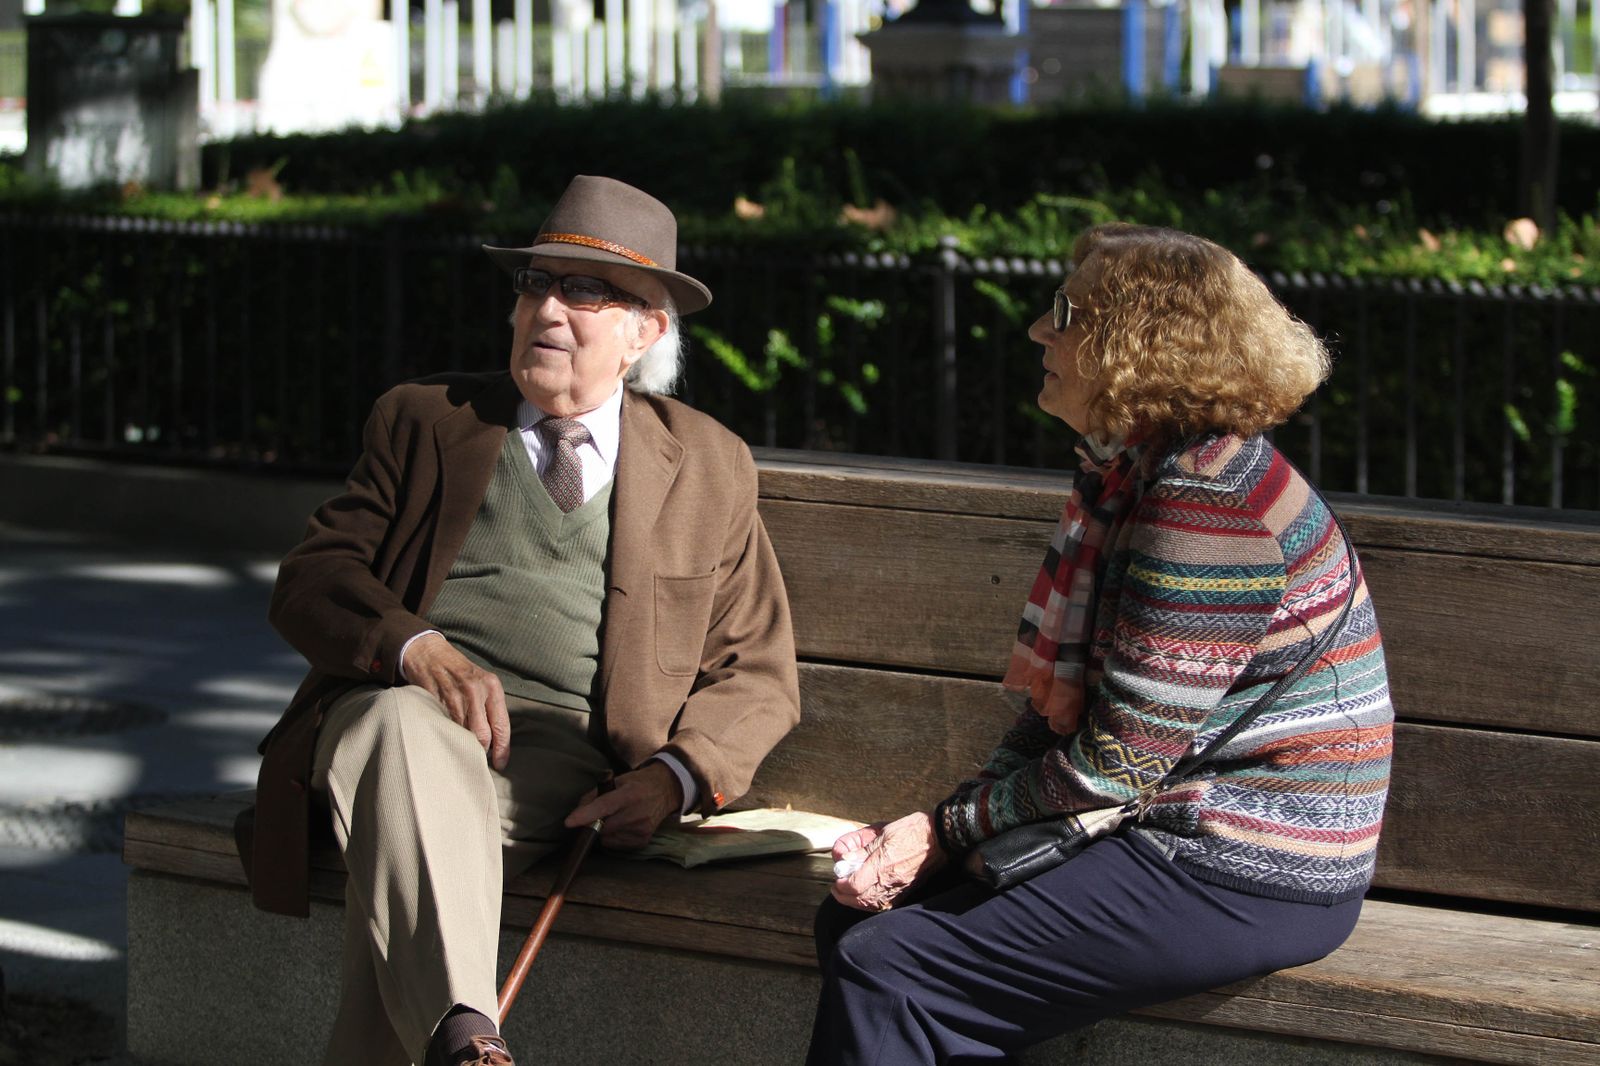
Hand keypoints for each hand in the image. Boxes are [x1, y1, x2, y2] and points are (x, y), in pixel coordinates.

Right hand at [402, 633, 509, 770]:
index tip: (500, 764)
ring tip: (460, 749)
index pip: (502, 725)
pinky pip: (443, 726)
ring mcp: (453, 695)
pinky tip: (445, 737)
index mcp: (492, 687)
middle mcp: (475, 690)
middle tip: (477, 759)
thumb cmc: (459, 672)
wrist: (429, 653)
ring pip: (462, 733)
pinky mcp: (434, 699)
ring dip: (462, 745)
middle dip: (481, 751)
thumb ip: (490, 708)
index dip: (502, 749)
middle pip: (482, 735)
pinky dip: (445, 735)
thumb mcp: (482, 683)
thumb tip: (496, 740)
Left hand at [565, 762, 683, 849]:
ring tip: (617, 816)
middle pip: (603, 826)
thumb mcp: (617, 780)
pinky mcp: (643, 840)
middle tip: (602, 813)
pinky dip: (613, 837)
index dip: (586, 815)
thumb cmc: (637, 783)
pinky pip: (616, 845)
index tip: (569, 822)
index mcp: (630, 793)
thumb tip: (577, 812)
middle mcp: (638, 812)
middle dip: (595, 822)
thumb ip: (595, 795)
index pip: (605, 806)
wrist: (665, 790)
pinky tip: (624, 825)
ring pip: (607, 837)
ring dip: (605, 830)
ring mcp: (642, 828)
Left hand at [831, 812, 947, 911]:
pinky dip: (870, 904)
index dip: (841, 884)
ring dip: (856, 902)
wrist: (939, 838)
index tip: (837, 877)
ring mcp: (899, 889)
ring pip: (871, 905)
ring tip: (848, 892)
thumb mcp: (883, 833)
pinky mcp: (906, 892)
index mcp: (883, 865)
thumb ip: (862, 849)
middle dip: (844, 896)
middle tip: (837, 887)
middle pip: (860, 899)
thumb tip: (845, 859)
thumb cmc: (911, 830)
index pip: (855, 885)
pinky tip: (865, 896)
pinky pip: (884, 905)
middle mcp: (890, 881)